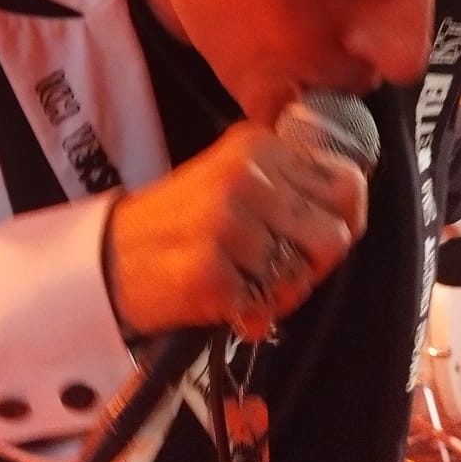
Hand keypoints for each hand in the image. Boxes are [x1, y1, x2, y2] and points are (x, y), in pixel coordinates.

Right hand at [102, 120, 367, 342]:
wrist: (108, 257)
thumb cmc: (181, 225)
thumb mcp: (236, 179)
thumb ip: (292, 187)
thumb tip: (352, 210)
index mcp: (257, 145)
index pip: (347, 185)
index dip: (339, 222)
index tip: (308, 239)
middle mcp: (245, 176)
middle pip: (335, 235)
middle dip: (312, 265)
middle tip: (274, 270)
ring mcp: (225, 223)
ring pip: (300, 279)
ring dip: (276, 295)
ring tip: (237, 283)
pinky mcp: (208, 271)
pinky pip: (264, 309)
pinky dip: (247, 316)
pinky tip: (220, 301)